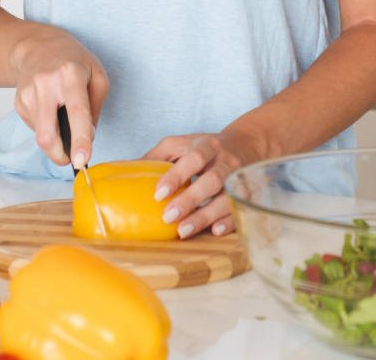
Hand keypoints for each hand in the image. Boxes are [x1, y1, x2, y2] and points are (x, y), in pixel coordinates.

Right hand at [10, 26, 108, 167]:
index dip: (80, 139)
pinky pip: (34, 127)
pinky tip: (50, 110)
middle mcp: (46, 83)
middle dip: (58, 155)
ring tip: (61, 116)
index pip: (77, 112)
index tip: (81, 161)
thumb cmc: (74, 61)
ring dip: (54, 137)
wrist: (39, 46)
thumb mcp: (98, 76)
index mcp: (71, 74)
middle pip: (47, 133)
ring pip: (40, 134)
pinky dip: (46, 127)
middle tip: (69, 159)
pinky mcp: (18, 101)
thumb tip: (88, 137)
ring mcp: (28, 92)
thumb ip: (96, 108)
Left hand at [142, 129, 260, 238]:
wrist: (249, 144)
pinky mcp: (248, 194)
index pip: (193, 158)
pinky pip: (240, 209)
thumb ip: (156, 156)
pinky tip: (214, 231)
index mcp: (207, 146)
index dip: (176, 176)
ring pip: (226, 198)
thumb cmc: (206, 147)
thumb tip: (126, 171)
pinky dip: (229, 221)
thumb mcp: (181, 144)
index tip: (158, 194)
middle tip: (168, 217)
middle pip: (211, 180)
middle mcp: (226, 162)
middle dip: (190, 200)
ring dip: (205, 216)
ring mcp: (239, 179)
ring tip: (183, 231)